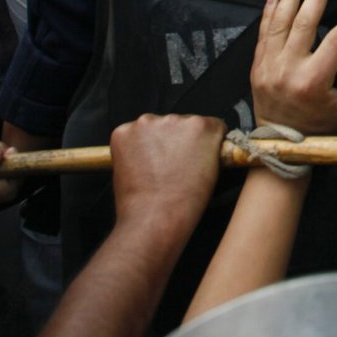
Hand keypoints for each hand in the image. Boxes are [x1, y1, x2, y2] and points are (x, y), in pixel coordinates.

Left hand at [110, 113, 223, 233]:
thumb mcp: (213, 171)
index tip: (196, 153)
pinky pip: (130, 135)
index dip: (202, 141)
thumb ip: (209, 148)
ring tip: (154, 169)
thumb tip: (202, 146)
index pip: (207, 124)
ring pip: (154, 128)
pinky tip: (139, 166)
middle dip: (176, 140)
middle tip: (173, 165)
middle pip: (179, 123)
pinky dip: (132, 147)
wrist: (154, 218)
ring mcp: (146, 124)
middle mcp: (175, 118)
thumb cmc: (185, 203)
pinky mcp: (123, 133)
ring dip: (154, 141)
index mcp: (202, 127)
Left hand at [250, 0, 336, 134]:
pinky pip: (263, 33)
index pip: (335, 42)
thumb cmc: (313, 128)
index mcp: (313, 81)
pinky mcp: (257, 66)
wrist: (279, 143)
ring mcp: (269, 66)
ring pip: (280, 23)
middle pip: (305, 23)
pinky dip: (269, 13)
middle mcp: (289, 70)